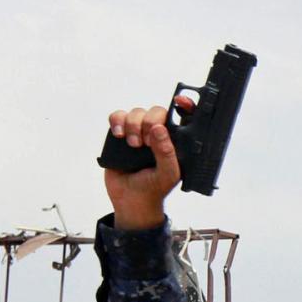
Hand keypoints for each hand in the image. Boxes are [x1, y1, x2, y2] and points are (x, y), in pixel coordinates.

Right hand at [104, 101, 185, 229]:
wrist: (130, 200)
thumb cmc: (154, 188)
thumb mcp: (168, 174)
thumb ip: (166, 152)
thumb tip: (158, 128)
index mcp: (175, 141)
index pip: (184, 117)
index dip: (184, 105)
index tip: (180, 101)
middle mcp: (158, 134)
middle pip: (156, 111)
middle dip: (149, 122)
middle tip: (146, 142)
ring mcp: (139, 132)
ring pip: (136, 112)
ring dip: (133, 125)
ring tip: (133, 145)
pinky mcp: (121, 134)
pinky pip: (118, 116)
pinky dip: (117, 121)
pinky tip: (119, 135)